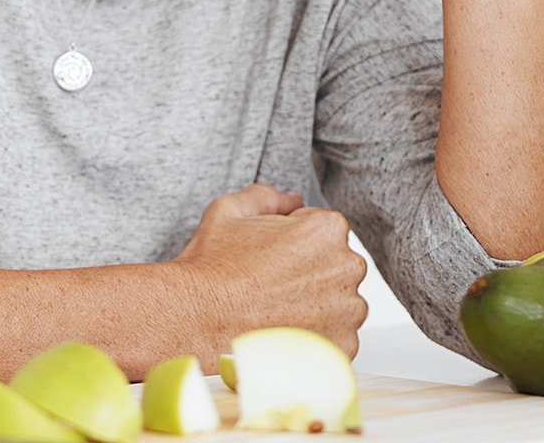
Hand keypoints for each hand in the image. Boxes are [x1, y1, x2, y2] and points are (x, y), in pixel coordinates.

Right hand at [169, 184, 367, 355]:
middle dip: (309, 274)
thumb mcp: (230, 211)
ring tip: (274, 310)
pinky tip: (282, 331)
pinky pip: (336, 338)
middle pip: (335, 267)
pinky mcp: (342, 347)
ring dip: (315, 307)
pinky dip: (314, 337)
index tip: (272, 258)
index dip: (293, 243)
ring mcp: (348, 311)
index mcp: (326, 229)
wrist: (195, 321)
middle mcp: (346, 268)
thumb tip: (291, 200)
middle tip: (270, 285)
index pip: (322, 231)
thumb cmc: (211, 271)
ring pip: (338, 304)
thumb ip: (268, 196)